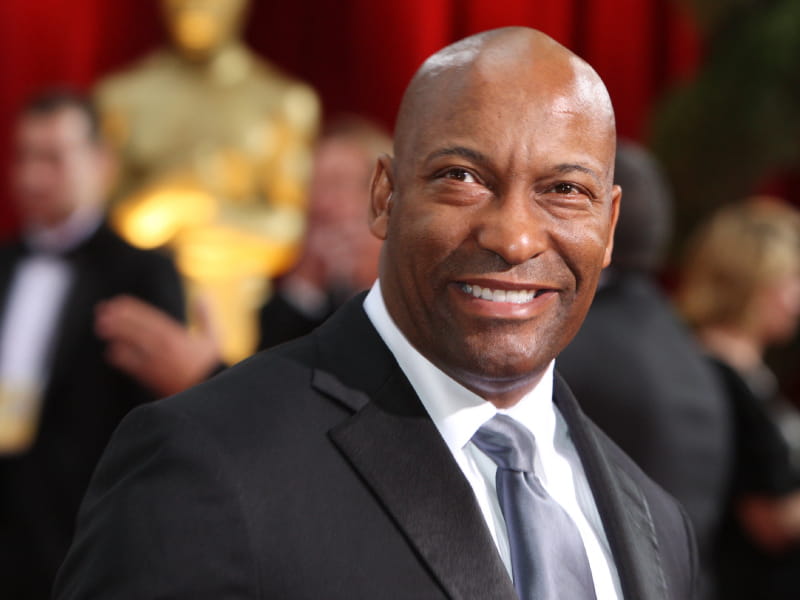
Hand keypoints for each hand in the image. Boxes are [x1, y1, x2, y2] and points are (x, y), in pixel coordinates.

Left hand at [95, 295, 220, 397]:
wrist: (207, 394)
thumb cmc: (210, 365)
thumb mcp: (213, 338)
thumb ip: (205, 316)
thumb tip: (204, 294)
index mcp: (175, 336)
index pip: (148, 318)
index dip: (130, 309)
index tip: (117, 302)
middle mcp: (162, 348)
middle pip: (135, 329)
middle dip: (118, 319)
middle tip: (102, 311)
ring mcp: (155, 363)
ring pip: (130, 345)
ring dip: (116, 334)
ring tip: (101, 327)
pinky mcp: (152, 378)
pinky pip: (132, 365)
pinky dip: (121, 358)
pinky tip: (112, 352)